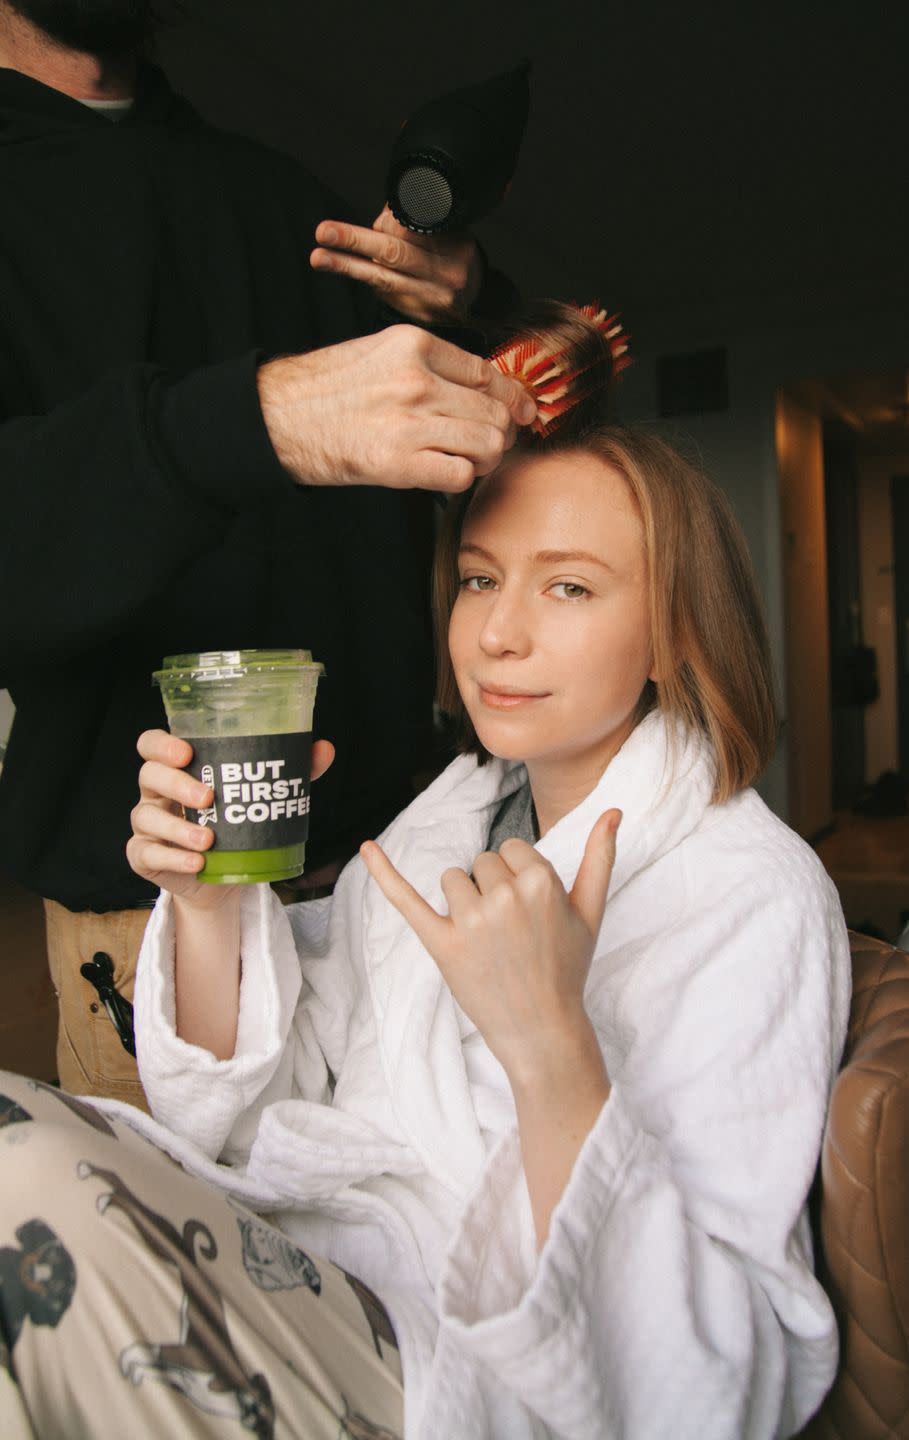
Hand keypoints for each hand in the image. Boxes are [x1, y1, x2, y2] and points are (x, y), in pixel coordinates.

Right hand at [127, 729, 334, 909]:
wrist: (224, 877)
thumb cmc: (237, 824)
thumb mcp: (263, 797)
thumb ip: (291, 771)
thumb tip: (323, 748)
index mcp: (178, 768)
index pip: (152, 744)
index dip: (162, 745)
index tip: (186, 752)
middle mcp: (156, 792)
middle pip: (149, 775)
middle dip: (176, 784)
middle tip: (208, 797)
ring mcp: (147, 824)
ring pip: (147, 817)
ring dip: (178, 828)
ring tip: (208, 839)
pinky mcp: (145, 856)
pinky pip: (148, 854)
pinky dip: (173, 858)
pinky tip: (197, 862)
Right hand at [257, 324, 535, 493]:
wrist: (275, 418)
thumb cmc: (325, 389)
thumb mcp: (378, 353)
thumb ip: (430, 364)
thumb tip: (485, 386)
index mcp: (413, 344)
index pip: (487, 373)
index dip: (511, 398)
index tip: (521, 412)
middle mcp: (416, 379)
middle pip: (494, 411)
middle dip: (500, 433)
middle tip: (488, 445)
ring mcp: (408, 421)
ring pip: (487, 443)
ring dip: (484, 458)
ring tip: (466, 460)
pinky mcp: (397, 462)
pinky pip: (461, 474)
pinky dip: (460, 478)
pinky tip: (443, 473)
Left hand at [310, 207, 482, 322]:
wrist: (477, 300)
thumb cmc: (456, 257)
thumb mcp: (452, 232)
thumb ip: (420, 221)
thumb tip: (384, 213)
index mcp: (457, 249)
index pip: (414, 231)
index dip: (385, 223)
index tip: (370, 218)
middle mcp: (445, 277)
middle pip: (395, 254)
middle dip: (356, 240)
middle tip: (325, 232)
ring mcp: (429, 300)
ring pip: (382, 277)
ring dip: (346, 265)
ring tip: (318, 257)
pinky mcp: (415, 316)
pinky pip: (382, 291)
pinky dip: (362, 274)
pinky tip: (341, 264)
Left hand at [360, 810, 620, 1083]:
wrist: (543, 1030)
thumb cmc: (567, 968)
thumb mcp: (591, 911)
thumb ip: (600, 857)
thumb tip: (614, 811)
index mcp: (541, 881)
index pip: (511, 849)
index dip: (517, 877)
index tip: (529, 912)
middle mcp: (505, 896)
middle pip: (482, 863)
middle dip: (492, 890)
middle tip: (510, 934)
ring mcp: (471, 921)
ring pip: (453, 879)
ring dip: (464, 902)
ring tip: (486, 941)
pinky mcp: (442, 944)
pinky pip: (407, 900)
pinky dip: (384, 873)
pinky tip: (365, 849)